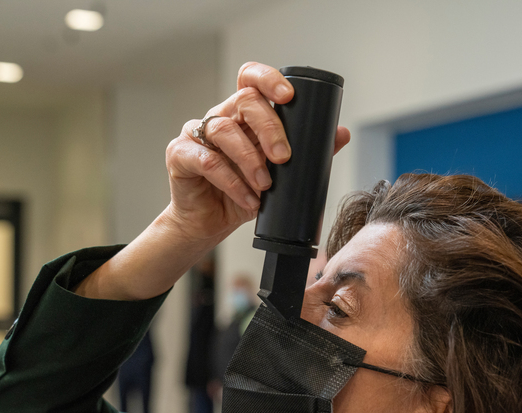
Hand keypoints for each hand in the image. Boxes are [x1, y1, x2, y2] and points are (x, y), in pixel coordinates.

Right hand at [76, 62, 350, 300]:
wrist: (209, 225)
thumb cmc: (244, 194)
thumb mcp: (281, 176)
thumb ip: (309, 154)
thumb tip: (341, 133)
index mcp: (243, 114)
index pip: (251, 79)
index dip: (268, 79)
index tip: (288, 96)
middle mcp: (220, 117)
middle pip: (244, 101)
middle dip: (270, 128)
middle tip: (284, 158)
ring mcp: (196, 134)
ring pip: (224, 130)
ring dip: (250, 160)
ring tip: (265, 186)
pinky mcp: (180, 155)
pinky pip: (207, 160)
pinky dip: (232, 182)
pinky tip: (248, 199)